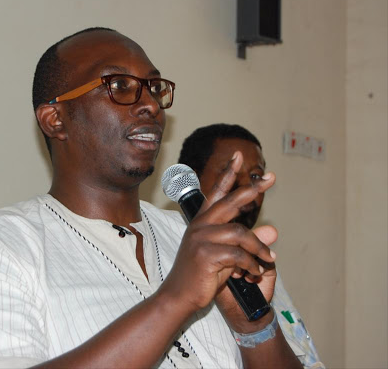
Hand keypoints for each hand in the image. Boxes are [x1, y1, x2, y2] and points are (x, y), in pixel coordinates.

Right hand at [158, 152, 276, 317]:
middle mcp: (200, 225)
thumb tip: (273, 231)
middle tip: (271, 178)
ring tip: (268, 259)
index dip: (227, 173)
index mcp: (202, 222)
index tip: (238, 156)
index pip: (216, 192)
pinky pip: (239, 255)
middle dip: (252, 189)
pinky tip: (253, 273)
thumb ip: (247, 242)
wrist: (180, 297)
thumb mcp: (227, 256)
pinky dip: (252, 264)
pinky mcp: (206, 254)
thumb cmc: (201, 275)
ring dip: (259, 248)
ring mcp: (201, 238)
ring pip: (241, 233)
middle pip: (230, 201)